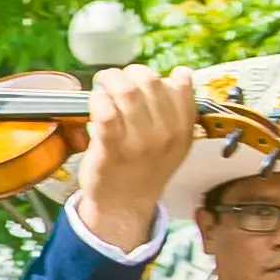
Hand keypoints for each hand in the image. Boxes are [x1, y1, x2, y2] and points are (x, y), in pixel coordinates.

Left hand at [70, 63, 200, 254]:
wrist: (124, 206)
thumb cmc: (144, 169)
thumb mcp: (174, 143)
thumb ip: (179, 111)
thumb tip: (180, 74)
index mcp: (183, 130)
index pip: (181, 85)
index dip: (160, 75)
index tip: (145, 80)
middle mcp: (165, 134)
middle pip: (150, 81)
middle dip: (129, 72)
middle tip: (116, 78)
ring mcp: (138, 142)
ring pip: (127, 92)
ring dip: (110, 80)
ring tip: (103, 85)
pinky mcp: (111, 149)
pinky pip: (105, 112)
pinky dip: (98, 99)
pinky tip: (95, 102)